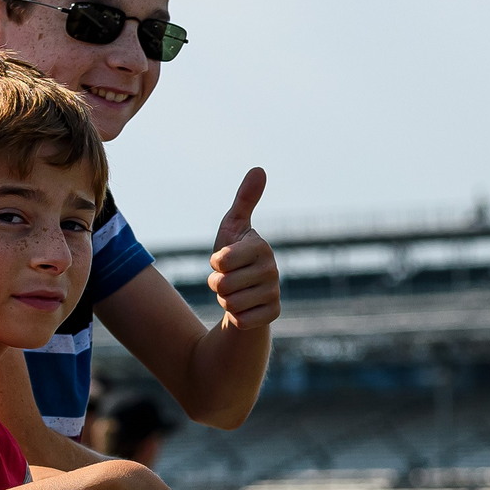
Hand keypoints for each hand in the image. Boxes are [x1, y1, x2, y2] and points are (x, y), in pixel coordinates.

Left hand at [207, 168, 279, 331]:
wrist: (245, 295)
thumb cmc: (235, 259)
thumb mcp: (233, 228)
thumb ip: (244, 200)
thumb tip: (259, 169)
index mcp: (261, 247)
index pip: (219, 261)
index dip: (214, 264)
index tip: (224, 261)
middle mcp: (272, 269)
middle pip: (221, 284)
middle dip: (217, 285)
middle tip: (229, 280)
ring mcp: (274, 293)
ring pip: (229, 303)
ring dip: (225, 301)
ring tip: (236, 293)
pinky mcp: (273, 314)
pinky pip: (240, 319)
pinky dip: (236, 317)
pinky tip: (245, 309)